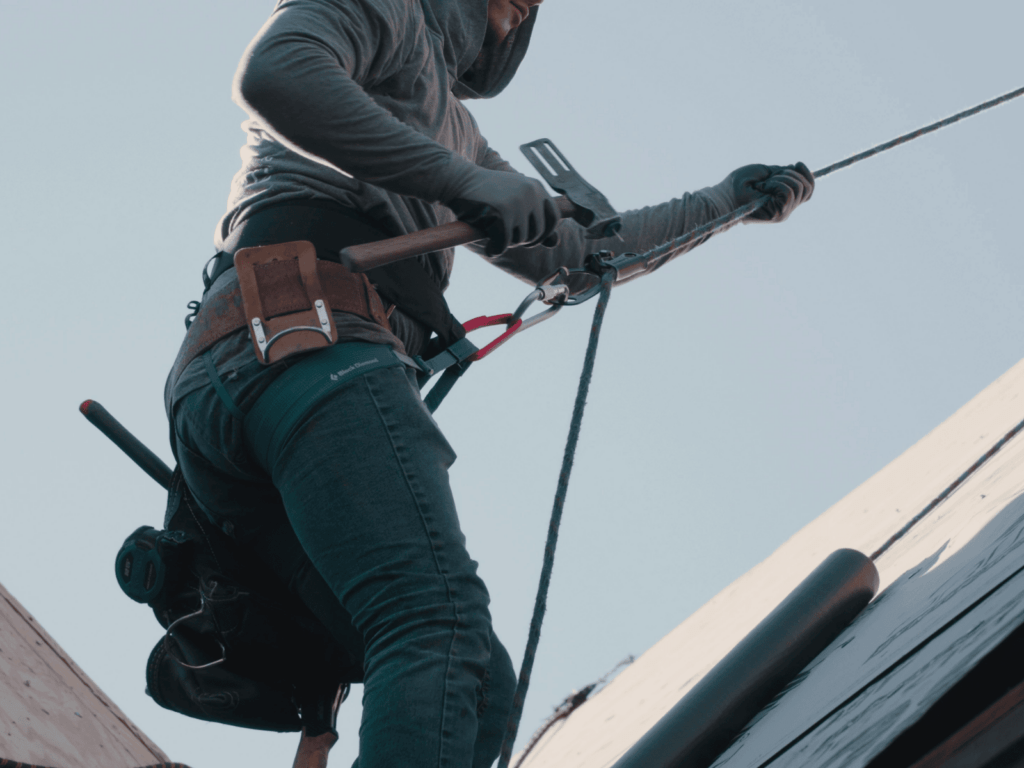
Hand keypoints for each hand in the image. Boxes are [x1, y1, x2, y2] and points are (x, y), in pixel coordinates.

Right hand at [444, 168, 558, 254]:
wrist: (458, 180)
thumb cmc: (486, 193)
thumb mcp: (514, 203)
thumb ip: (535, 220)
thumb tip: (555, 243)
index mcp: (536, 187)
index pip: (554, 218)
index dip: (544, 233)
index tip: (529, 237)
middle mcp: (531, 193)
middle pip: (538, 232)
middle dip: (523, 241)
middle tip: (507, 238)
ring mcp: (517, 203)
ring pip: (521, 239)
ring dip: (508, 244)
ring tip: (495, 235)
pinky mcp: (502, 213)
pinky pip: (505, 243)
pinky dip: (496, 249)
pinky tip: (489, 246)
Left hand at [727, 162, 814, 222]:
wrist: (724, 195)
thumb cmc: (740, 184)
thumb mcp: (766, 172)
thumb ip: (784, 173)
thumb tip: (798, 167)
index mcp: (784, 200)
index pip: (808, 190)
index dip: (807, 175)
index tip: (796, 163)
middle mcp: (785, 209)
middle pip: (807, 189)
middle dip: (792, 174)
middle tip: (770, 177)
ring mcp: (783, 214)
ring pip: (799, 189)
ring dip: (782, 178)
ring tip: (765, 182)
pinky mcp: (777, 215)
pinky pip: (789, 193)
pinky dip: (778, 183)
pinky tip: (763, 186)